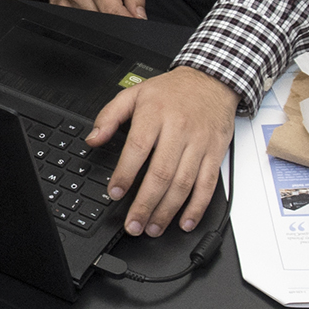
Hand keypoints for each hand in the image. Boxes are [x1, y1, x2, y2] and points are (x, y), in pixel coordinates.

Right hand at [49, 0, 149, 18]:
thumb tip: (140, 19)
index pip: (112, 11)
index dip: (126, 22)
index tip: (134, 26)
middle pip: (101, 22)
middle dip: (113, 21)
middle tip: (116, 11)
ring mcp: (63, 3)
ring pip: (89, 26)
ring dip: (99, 21)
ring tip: (100, 6)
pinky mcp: (56, 9)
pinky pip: (77, 25)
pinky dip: (87, 21)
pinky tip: (88, 8)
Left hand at [89, 63, 236, 236]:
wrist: (212, 80)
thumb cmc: (173, 90)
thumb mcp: (135, 93)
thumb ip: (109, 116)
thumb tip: (93, 139)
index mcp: (155, 115)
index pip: (138, 148)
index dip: (125, 174)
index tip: (114, 193)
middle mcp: (178, 130)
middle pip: (161, 173)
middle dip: (145, 204)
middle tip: (133, 224)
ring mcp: (199, 143)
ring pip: (183, 183)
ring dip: (167, 211)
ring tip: (153, 228)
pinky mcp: (215, 153)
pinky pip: (207, 184)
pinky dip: (197, 207)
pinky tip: (184, 222)